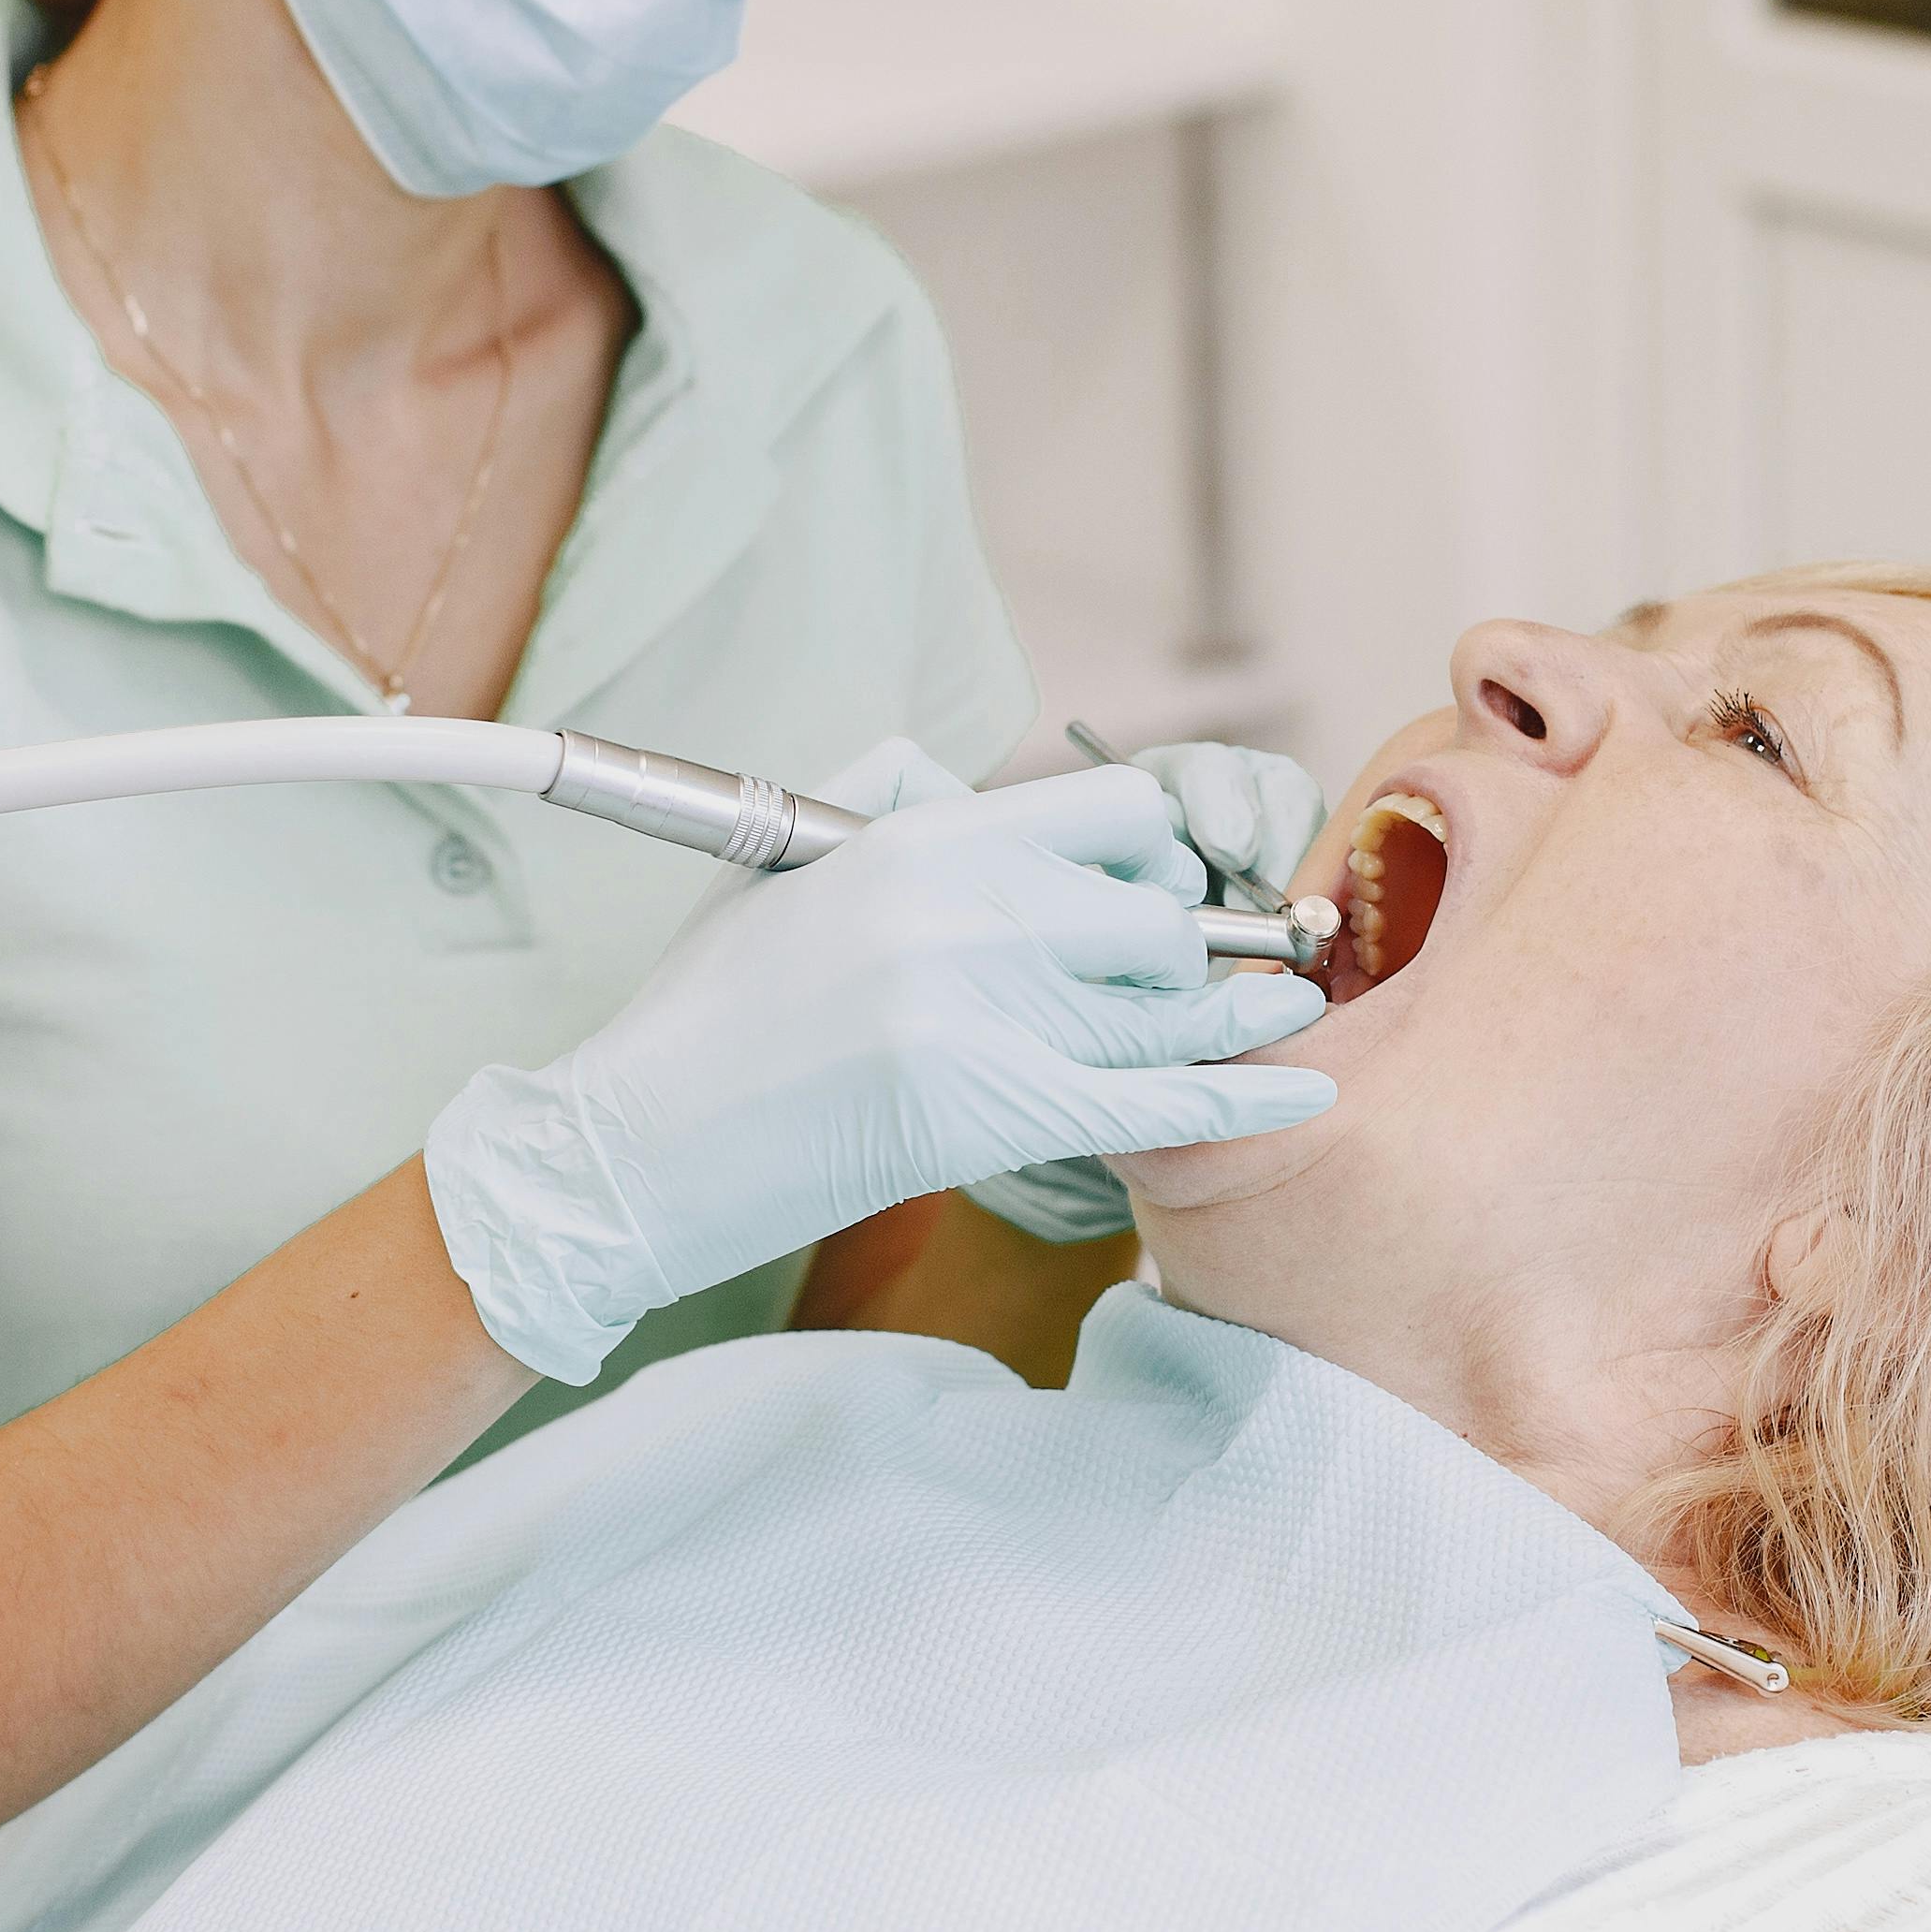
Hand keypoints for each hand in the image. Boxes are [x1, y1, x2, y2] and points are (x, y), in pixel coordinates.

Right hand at [426, 745, 1330, 1381]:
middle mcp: (964, 912)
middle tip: (1202, 971)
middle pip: (1158, 911)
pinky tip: (1300, 1099)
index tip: (1155, 892)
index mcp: (922, 840)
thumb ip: (886, 794)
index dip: (1154, 852)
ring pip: (1168, 1005)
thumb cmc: (704, 1015)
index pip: (1115, 814)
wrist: (629, 1153)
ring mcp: (981, 1016)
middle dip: (1191, 942)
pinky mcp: (988, 1117)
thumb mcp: (782, 862)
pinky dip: (1238, 1102)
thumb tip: (972, 778)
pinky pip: (1154, 1105)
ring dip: (1236, 1013)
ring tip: (1285, 1013)